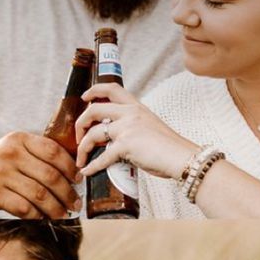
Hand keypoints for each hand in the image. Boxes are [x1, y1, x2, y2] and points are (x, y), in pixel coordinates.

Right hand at [0, 132, 82, 218]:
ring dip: (55, 208)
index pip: (53, 151)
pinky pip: (23, 208)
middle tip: (75, 204)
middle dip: (67, 193)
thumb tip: (73, 174)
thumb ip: (37, 156)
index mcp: (18, 139)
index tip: (79, 180)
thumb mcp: (12, 152)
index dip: (71, 168)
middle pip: (50, 176)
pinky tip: (42, 219)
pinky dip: (36, 216)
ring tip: (62, 215)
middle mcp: (9, 153)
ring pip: (39, 194)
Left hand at [76, 84, 198, 180]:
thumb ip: (133, 126)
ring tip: (81, 159)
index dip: (94, 90)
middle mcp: (129, 113)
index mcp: (136, 107)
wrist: (181, 157)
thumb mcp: (149, 126)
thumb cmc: (169, 147)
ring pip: (93, 134)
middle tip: (78, 137)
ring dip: (83, 148)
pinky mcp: (125, 146)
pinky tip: (87, 171)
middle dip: (80, 124)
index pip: (112, 88)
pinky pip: (102, 157)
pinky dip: (92, 166)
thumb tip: (116, 139)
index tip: (84, 98)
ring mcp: (126, 128)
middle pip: (93, 110)